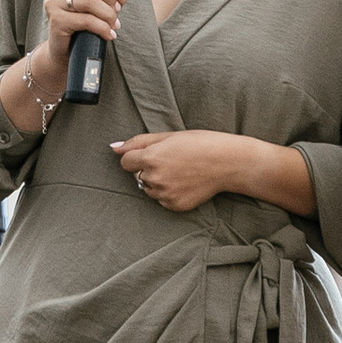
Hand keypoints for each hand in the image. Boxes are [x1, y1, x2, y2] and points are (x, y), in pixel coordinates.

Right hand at [32, 0, 127, 95]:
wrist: (64, 51)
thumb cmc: (83, 23)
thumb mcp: (100, 3)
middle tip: (117, 10)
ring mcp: (52, 3)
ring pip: (88, 0)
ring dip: (108, 13)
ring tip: (114, 24)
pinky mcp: (56, 21)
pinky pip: (86, 20)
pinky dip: (102, 27)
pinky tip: (109, 34)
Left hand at [112, 130, 244, 213]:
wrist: (228, 163)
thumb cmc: (200, 144)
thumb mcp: (169, 136)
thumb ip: (138, 142)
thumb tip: (114, 148)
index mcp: (151, 158)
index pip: (126, 162)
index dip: (137, 157)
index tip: (152, 154)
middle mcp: (154, 178)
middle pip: (137, 176)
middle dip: (149, 169)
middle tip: (173, 161)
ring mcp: (164, 194)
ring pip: (149, 189)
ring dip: (158, 182)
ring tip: (180, 172)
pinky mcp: (174, 206)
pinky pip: (162, 200)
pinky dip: (169, 193)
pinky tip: (185, 183)